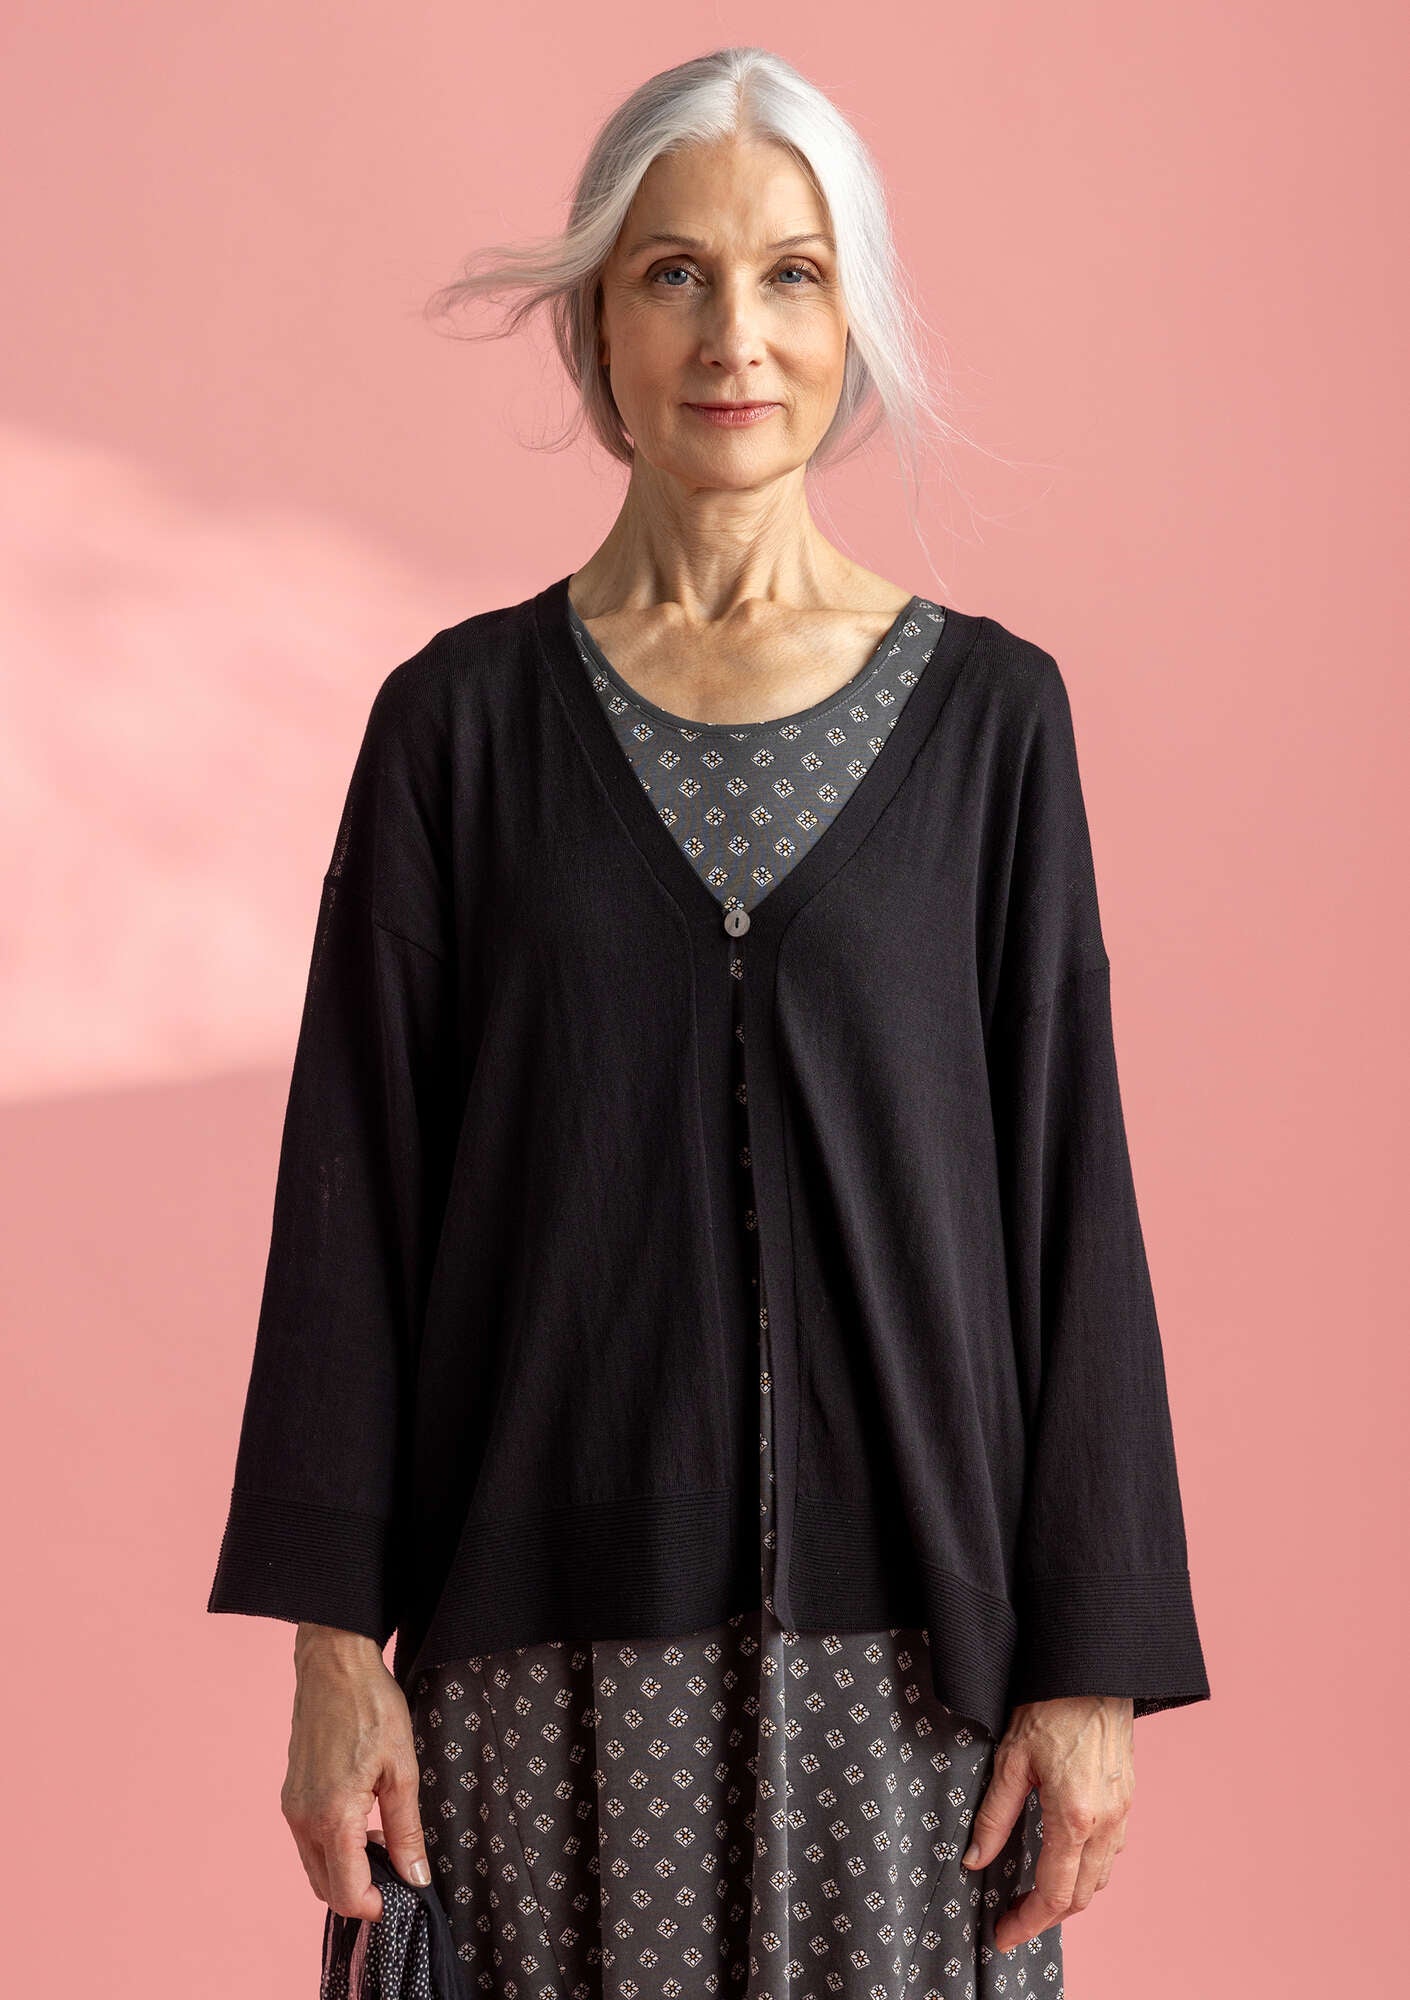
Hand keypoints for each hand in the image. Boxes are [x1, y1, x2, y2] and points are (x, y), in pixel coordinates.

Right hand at [281, 1623, 430, 1920]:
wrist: (335, 1665)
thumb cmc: (373, 1708)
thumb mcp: (402, 1770)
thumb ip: (406, 1831)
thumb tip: (415, 1878)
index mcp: (332, 1817)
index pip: (344, 1893)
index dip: (374, 1906)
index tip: (401, 1893)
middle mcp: (303, 1819)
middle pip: (326, 1888)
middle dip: (360, 1891)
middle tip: (396, 1868)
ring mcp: (292, 1808)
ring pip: (316, 1867)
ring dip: (346, 1870)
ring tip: (383, 1839)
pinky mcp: (291, 1795)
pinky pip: (309, 1842)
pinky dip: (333, 1848)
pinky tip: (362, 1821)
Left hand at [961, 1695, 1134, 1952]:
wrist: (1091, 1668)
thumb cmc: (1049, 1706)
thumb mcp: (1010, 1760)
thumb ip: (994, 1816)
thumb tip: (975, 1860)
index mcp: (1074, 1817)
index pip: (1054, 1893)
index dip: (1028, 1922)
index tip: (1004, 1935)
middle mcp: (1106, 1822)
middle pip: (1082, 1895)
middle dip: (1048, 1916)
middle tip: (1013, 1920)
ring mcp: (1122, 1810)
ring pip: (1101, 1876)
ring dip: (1071, 1895)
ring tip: (1035, 1896)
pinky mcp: (1126, 1797)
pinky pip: (1112, 1850)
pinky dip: (1089, 1868)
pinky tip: (1066, 1858)